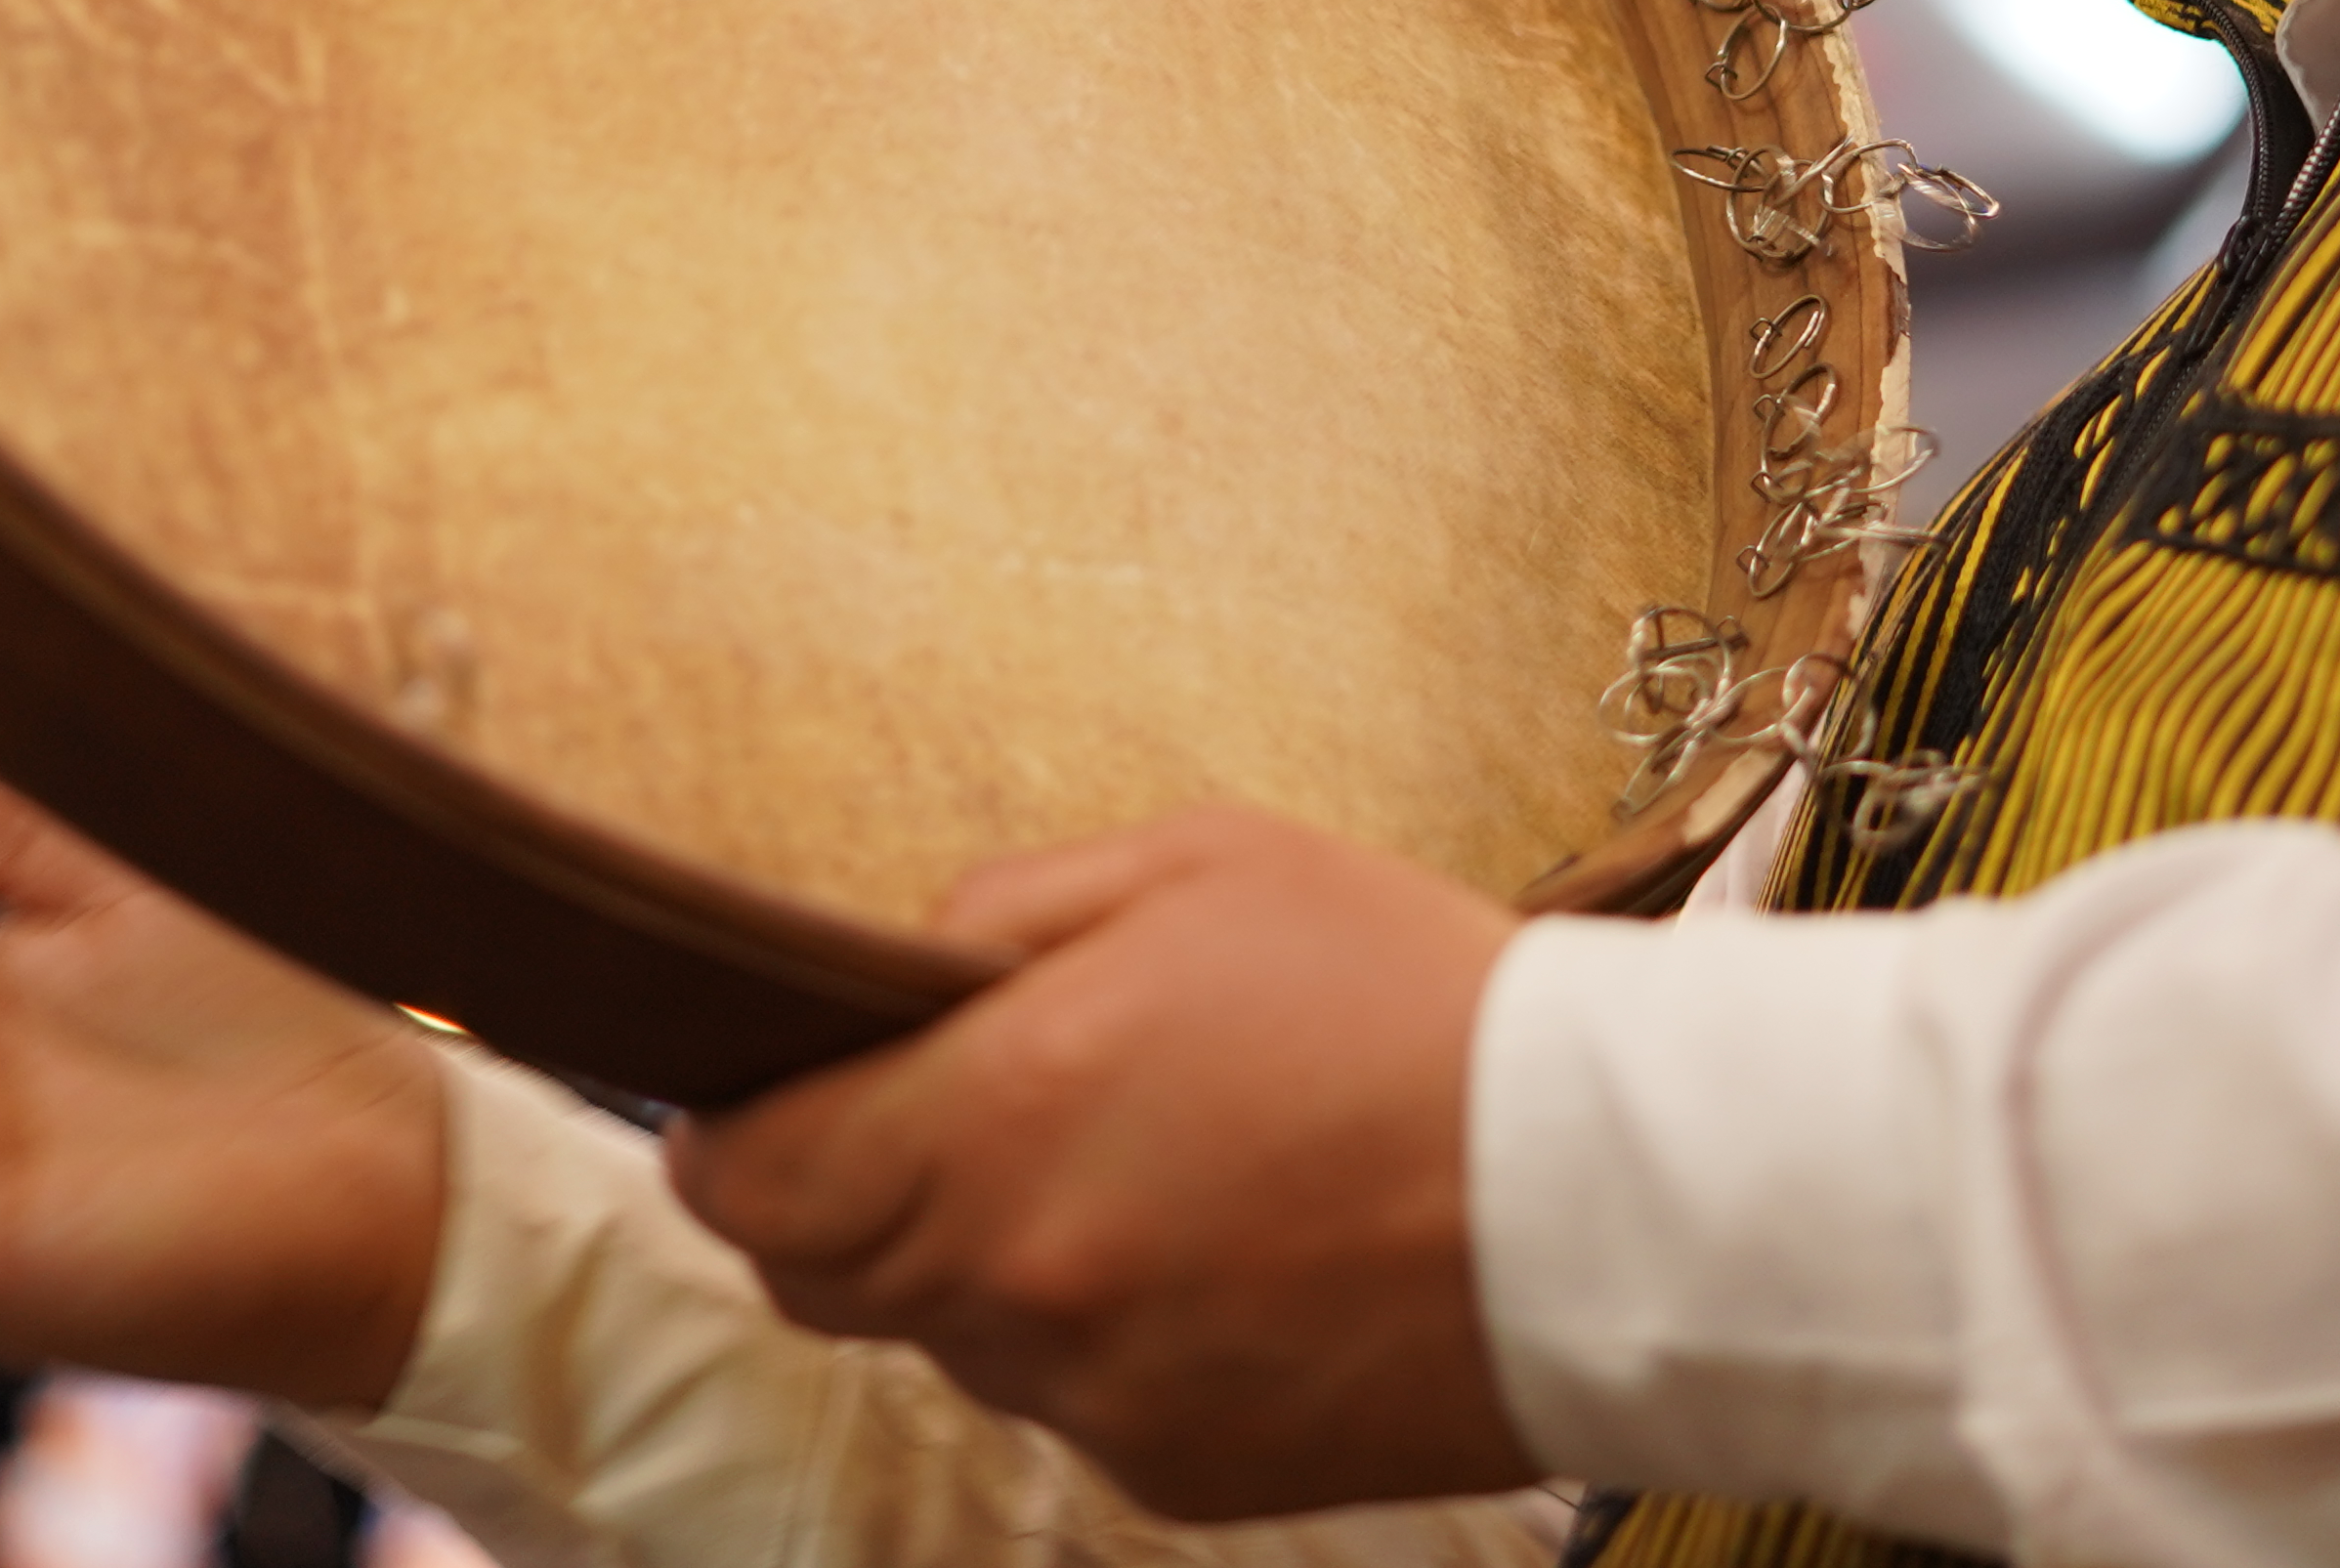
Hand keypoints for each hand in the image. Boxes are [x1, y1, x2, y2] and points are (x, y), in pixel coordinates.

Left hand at [667, 803, 1532, 1519]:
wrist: (1610, 1196)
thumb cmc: (1410, 1000)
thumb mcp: (1198, 864)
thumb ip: (1009, 912)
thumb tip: (913, 974)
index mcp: (996, 1121)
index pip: (744, 1180)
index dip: (729, 1129)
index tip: (754, 1090)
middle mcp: (1020, 1286)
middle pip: (822, 1274)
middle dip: (846, 1191)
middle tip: (946, 1107)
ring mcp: (1100, 1399)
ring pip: (957, 1338)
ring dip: (994, 1258)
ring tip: (1145, 1160)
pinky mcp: (1184, 1475)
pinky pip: (1081, 1399)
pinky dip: (1109, 1331)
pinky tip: (1224, 1249)